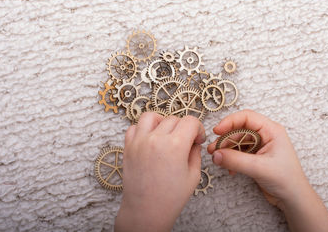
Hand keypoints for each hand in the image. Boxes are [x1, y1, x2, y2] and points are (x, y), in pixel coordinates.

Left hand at [115, 112, 205, 231]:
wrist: (145, 211)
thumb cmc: (170, 198)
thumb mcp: (193, 175)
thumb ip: (195, 153)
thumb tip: (194, 142)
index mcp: (175, 145)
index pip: (190, 121)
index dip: (198, 129)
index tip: (197, 139)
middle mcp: (156, 139)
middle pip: (173, 118)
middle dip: (183, 128)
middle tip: (185, 142)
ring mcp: (139, 141)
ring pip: (151, 116)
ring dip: (162, 121)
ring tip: (166, 134)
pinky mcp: (128, 147)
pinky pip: (134, 127)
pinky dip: (143, 129)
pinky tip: (150, 139)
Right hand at [207, 109, 307, 208]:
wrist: (293, 199)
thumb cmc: (286, 180)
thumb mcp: (259, 168)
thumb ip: (236, 160)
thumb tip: (216, 154)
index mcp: (271, 130)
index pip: (246, 117)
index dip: (230, 121)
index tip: (217, 131)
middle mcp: (265, 135)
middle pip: (239, 129)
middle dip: (225, 138)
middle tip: (213, 149)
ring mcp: (260, 146)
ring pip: (237, 141)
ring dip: (226, 149)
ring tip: (216, 158)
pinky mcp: (255, 157)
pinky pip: (238, 152)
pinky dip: (231, 159)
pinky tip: (229, 169)